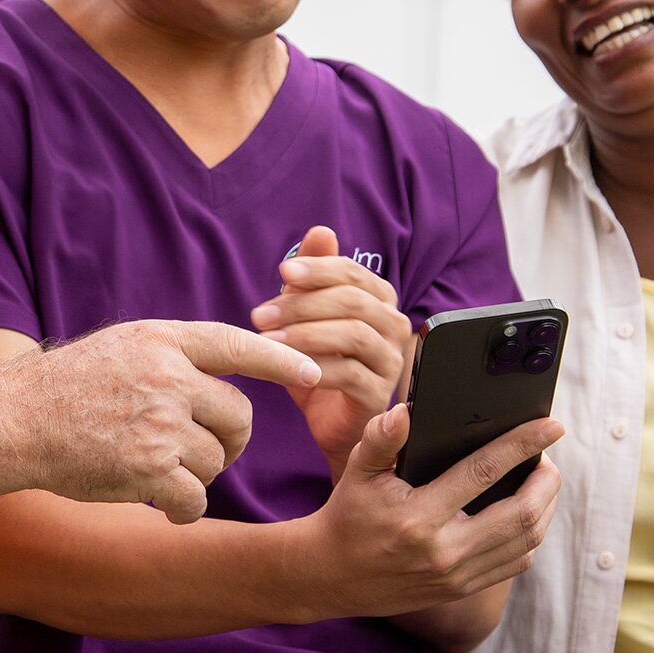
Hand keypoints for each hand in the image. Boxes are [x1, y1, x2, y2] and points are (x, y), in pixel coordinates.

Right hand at [6, 320, 313, 524]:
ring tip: (161, 470)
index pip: (237, 345)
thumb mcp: (122, 347)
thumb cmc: (65, 387)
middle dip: (231, 440)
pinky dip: (185, 509)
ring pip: (216, 459)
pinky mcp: (147, 468)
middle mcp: (166, 376)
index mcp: (162, 340)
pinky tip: (168, 508)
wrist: (14, 423)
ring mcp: (158, 422)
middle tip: (209, 451)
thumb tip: (225, 372)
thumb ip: (172, 355)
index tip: (312, 372)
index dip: (281, 359)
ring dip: (198, 474)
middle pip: (237, 416)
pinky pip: (195, 496)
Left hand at [251, 224, 413, 475]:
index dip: (319, 268)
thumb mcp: (305, 316)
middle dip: (304, 303)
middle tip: (261, 314)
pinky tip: (288, 368)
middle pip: (353, 301)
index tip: (283, 271)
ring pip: (354, 334)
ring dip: (305, 334)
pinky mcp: (379, 394)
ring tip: (267, 340)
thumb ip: (312, 275)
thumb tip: (321, 230)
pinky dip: (316, 367)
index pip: (353, 272)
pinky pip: (351, 374)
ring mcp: (390, 361)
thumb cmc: (316, 361)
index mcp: (378, 299)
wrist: (326, 422)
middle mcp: (392, 326)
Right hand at [294, 402, 561, 618]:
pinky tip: (526, 515)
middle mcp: (444, 551)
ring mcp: (456, 576)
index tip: (550, 427)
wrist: (332, 575)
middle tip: (548, 457)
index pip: (484, 472)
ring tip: (542, 482)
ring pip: (526, 542)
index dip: (523, 445)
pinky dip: (530, 537)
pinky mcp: (461, 589)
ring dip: (545, 509)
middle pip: (521, 515)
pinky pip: (514, 564)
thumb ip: (381, 438)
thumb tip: (406, 412)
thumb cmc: (349, 514)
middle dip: (546, 481)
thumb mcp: (358, 470)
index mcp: (419, 517)